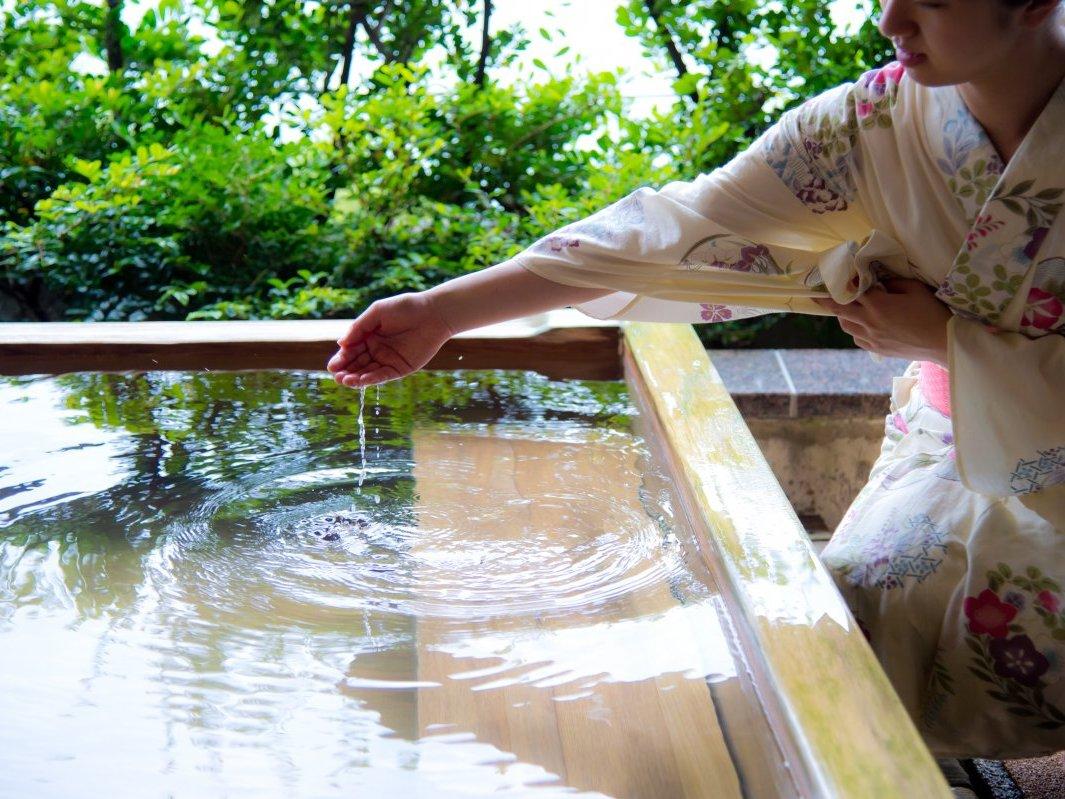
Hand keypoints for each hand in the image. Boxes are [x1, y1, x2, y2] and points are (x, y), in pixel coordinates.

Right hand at [327, 292, 453, 386]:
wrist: (433, 313)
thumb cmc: (405, 308)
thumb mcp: (377, 313)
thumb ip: (359, 327)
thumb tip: (341, 343)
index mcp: (368, 336)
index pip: (350, 351)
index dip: (341, 359)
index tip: (332, 366)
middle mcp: (376, 350)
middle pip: (357, 364)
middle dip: (346, 371)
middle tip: (336, 376)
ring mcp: (388, 360)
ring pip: (368, 372)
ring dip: (356, 378)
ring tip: (345, 381)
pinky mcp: (401, 368)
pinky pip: (384, 375)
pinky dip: (372, 379)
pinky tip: (362, 381)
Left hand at [813, 278, 951, 364]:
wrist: (942, 342)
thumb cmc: (931, 312)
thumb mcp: (914, 288)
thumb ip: (893, 282)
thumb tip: (879, 281)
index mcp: (878, 304)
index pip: (853, 290)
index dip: (845, 282)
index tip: (835, 276)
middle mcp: (869, 322)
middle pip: (840, 309)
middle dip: (827, 301)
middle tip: (817, 295)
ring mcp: (871, 338)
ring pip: (845, 326)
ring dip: (842, 315)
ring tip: (844, 308)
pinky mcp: (876, 350)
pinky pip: (857, 339)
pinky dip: (854, 330)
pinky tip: (860, 325)